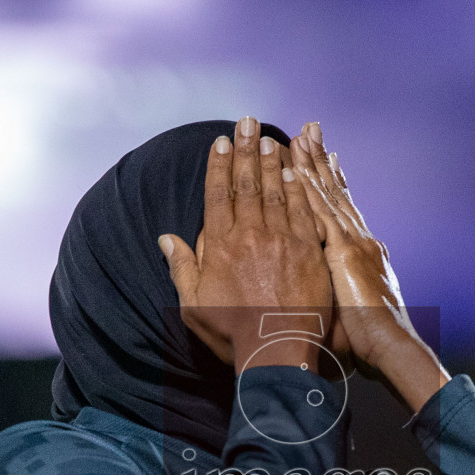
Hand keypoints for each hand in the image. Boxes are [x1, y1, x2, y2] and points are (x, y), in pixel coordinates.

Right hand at [160, 116, 333, 372]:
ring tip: (269, 138)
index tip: (220, 142)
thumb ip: (183, 268)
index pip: (217, 195)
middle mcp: (249, 236)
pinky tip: (295, 172)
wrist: (276, 352)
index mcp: (219, 247)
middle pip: (246, 184)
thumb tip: (166, 239)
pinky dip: (297, 188)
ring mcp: (281, 241)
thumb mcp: (193, 306)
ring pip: (275, 191)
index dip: (218, 165)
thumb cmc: (232, 333)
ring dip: (271, 161)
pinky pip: (301, 210)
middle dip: (244, 150)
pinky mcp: (308, 251)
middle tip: (245, 122)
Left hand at [290, 122, 449, 413]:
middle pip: (334, 193)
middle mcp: (357, 241)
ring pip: (327, 196)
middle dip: (320, 161)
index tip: (319, 158)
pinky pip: (322, 213)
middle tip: (309, 129)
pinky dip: (310, 189)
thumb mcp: (350, 312)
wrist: (390, 348)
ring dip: (313, 163)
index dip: (328, 183)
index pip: (339, 211)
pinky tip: (298, 168)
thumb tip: (322, 292)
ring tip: (302, 133)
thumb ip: (337, 294)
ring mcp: (353, 244)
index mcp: (358, 255)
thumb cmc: (369, 343)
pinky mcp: (345, 253)